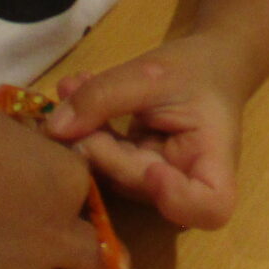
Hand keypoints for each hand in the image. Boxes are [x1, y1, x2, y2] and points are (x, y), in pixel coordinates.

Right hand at [0, 97, 103, 268]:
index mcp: (69, 184)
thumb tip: (27, 166)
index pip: (87, 199)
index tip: (43, 200)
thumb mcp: (11, 131)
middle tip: (69, 262)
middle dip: (89, 263)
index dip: (65, 202)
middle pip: (97, 262)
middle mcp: (55, 237)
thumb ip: (32, 158)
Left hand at [44, 33, 243, 230]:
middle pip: (143, 188)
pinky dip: (87, 127)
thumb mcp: (155, 73)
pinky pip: (105, 158)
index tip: (153, 171)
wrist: (208, 61)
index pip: (210, 207)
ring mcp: (156, 181)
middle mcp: (185, 181)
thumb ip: (106, 96)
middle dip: (105, 154)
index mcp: (214, 160)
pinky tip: (73, 89)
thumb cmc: (197, 67)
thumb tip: (54, 128)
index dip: (178, 199)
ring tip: (71, 89)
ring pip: (114, 176)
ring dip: (87, 136)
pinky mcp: (134, 169)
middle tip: (76, 114)